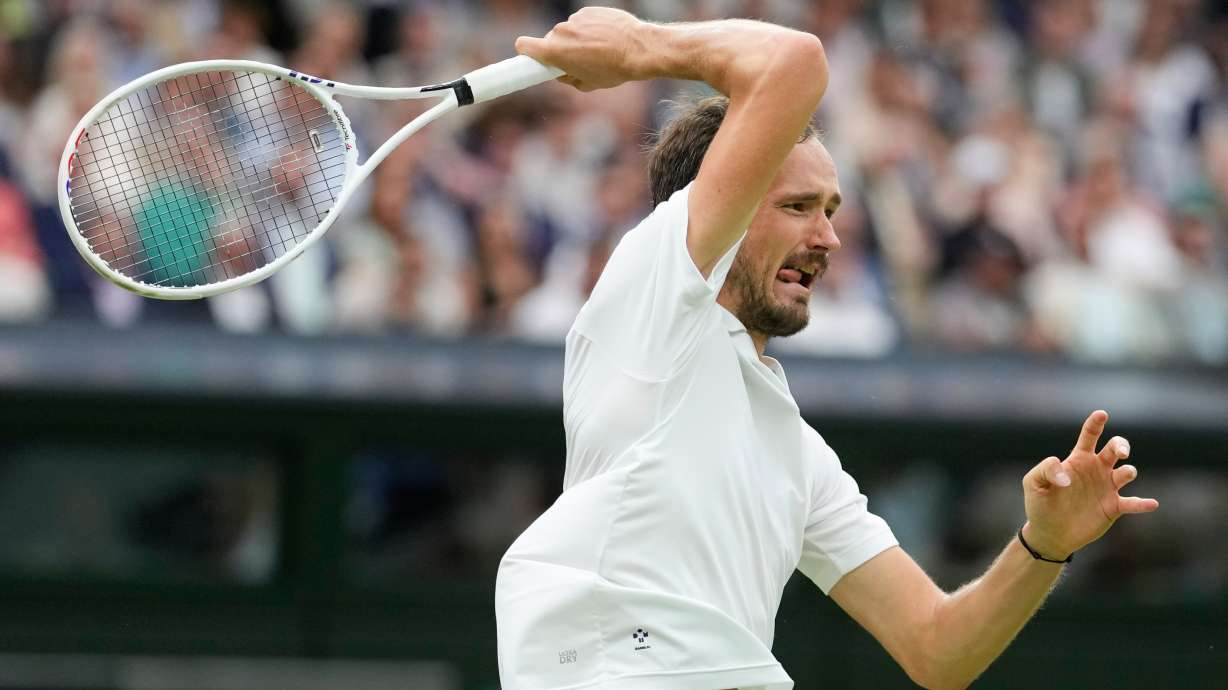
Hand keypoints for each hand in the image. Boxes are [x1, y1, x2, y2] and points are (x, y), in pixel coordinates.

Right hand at [515, 7, 649, 91]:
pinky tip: (606, 37)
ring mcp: (575, 19)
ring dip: (577, 39)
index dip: (525, 52)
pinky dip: (590, 28)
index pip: (524, 45)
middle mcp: (561, 31)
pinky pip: (582, 21)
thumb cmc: (613, 70)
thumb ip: (567, 78)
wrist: (638, 48)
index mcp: (555, 51)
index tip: (531, 57)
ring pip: (569, 31)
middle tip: (578, 60)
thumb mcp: (586, 83)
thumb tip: (560, 73)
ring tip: (599, 50)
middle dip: (560, 49)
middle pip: (551, 40)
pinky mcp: (588, 10)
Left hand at [1021, 410, 1158, 559]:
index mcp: (1078, 460)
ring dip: (1129, 471)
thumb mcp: (1034, 483)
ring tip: (1126, 473)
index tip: (1102, 414)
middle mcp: (1096, 470)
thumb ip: (1046, 470)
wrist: (1049, 532)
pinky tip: (1151, 503)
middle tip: (1120, 452)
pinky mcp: (1114, 507)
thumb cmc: (1040, 504)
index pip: (1090, 436)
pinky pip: (1133, 503)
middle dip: (1121, 446)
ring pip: (1126, 473)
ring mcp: (1107, 488)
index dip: (1096, 424)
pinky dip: (1142, 503)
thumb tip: (1066, 475)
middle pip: (1114, 449)